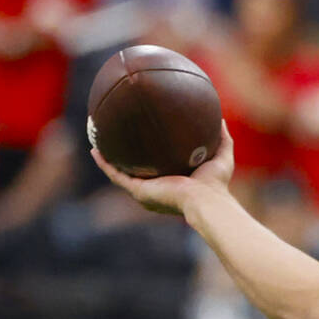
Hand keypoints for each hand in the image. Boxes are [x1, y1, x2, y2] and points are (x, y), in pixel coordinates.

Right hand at [90, 121, 234, 215]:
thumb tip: (221, 119)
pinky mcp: (138, 191)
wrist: (205, 198)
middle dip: (127, 157)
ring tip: (99, 143)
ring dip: (109, 159)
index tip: (146, 139)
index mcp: (174, 181)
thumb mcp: (222, 156)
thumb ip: (222, 138)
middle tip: (119, 138)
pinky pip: (116, 176)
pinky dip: (104, 164)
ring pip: (121, 173)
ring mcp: (146, 190)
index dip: (152, 154)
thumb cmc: (216, 183)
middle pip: (137, 170)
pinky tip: (95, 150)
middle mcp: (157, 187)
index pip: (159, 167)